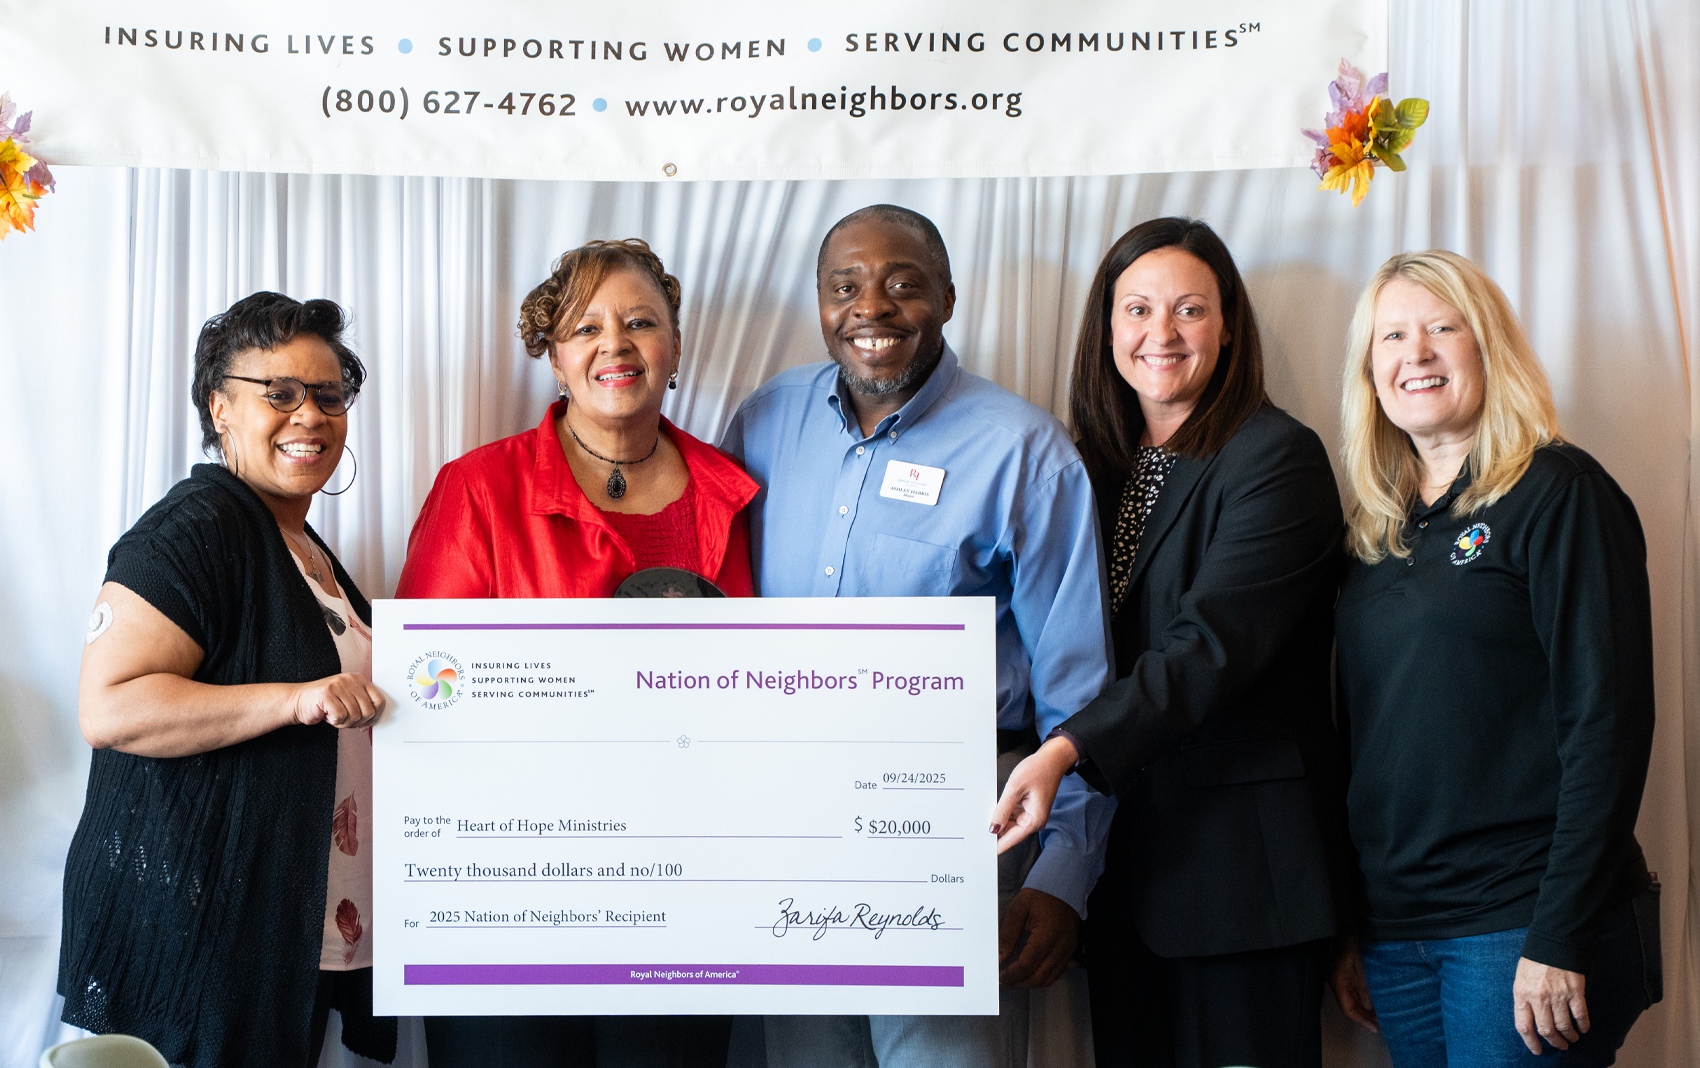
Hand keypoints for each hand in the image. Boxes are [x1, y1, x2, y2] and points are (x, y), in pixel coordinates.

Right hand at [291, 673, 385, 729]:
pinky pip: (341, 717)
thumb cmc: (325, 703)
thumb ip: (363, 706)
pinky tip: (328, 715)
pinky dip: (335, 722)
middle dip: (357, 722)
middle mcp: (350, 680)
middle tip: (345, 720)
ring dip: (344, 722)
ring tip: (334, 715)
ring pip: (355, 715)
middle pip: (368, 711)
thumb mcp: (348, 701)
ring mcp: (338, 685)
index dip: (374, 716)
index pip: (379, 701)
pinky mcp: (327, 694)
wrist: (298, 701)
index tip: (365, 722)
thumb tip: (375, 721)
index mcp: (359, 679)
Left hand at [989, 735, 1077, 853]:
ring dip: (998, 819)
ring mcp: (1031, 816)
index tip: (981, 852)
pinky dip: (1003, 812)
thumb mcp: (1015, 788)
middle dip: (994, 830)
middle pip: (1009, 833)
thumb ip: (1002, 810)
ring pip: (1009, 824)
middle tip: (975, 830)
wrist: (1052, 759)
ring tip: (984, 814)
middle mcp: (1034, 822)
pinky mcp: (1028, 809)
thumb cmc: (1037, 770)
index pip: (1010, 840)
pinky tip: (995, 807)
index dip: (995, 846)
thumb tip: (992, 828)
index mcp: (1033, 821)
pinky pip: (1012, 815)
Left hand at [998, 888, 1079, 987]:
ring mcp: (1068, 950)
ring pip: (1049, 979)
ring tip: (1015, 979)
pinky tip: (1031, 973)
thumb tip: (999, 956)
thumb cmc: (1041, 894)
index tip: (1001, 974)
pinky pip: (1057, 972)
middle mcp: (1061, 946)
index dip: (1012, 973)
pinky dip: (1043, 978)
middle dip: (1019, 982)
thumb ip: (1007, 935)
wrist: (1063, 886)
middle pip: (1039, 977)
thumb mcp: (1017, 910)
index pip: (1027, 965)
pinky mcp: (1070, 950)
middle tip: (1005, 980)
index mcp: (1047, 935)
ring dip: (1031, 983)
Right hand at [1328, 935, 1378, 1032]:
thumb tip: (1369, 1005)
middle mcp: (1337, 982)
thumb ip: (1363, 984)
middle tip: (1381, 1024)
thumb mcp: (1361, 963)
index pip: (1349, 1008)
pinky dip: (1363, 1000)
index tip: (1374, 1027)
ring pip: (1352, 1001)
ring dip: (1365, 1010)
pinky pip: (1353, 993)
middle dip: (1365, 1018)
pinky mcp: (1344, 975)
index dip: (1362, 1020)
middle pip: (1350, 1007)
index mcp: (1339, 981)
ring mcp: (1339, 979)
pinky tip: (1374, 1002)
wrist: (1344, 926)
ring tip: (1380, 1016)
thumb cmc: (1351, 940)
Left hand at [1513, 956, 1587, 1052]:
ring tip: (1572, 1039)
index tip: (1537, 1050)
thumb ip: (1524, 998)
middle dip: (1554, 1042)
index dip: (1530, 1042)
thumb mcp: (1520, 978)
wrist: (1553, 941)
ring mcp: (1557, 995)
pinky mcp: (1574, 991)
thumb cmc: (1535, 959)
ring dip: (1569, 1036)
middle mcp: (1539, 997)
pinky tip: (1583, 1029)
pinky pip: (1580, 1015)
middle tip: (1560, 1046)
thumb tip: (1530, 1018)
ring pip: (1564, 1026)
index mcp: (1522, 994)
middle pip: (1546, 1030)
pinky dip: (1583, 1025)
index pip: (1523, 1026)